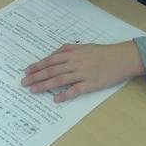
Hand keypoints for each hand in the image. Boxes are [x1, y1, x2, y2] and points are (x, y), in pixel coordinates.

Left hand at [21, 41, 144, 102]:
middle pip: (51, 71)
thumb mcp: (82, 47)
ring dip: (45, 86)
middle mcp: (74, 63)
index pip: (49, 61)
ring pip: (59, 80)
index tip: (26, 71)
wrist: (120, 58)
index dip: (37, 66)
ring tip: (34, 91)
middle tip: (24, 83)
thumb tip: (52, 55)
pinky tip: (55, 99)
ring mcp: (82, 74)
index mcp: (71, 54)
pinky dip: (64, 94)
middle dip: (36, 77)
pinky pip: (75, 90)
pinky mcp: (91, 84)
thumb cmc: (101, 52)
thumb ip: (67, 50)